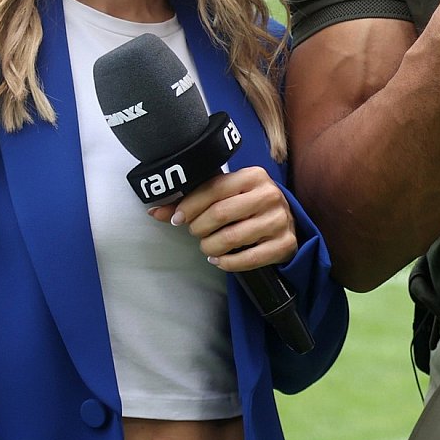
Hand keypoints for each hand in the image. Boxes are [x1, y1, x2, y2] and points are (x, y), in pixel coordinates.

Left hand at [150, 166, 297, 272]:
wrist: (286, 222)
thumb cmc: (248, 205)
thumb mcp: (226, 195)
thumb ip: (193, 201)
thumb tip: (154, 211)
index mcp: (253, 176)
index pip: (213, 189)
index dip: (190, 206)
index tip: (178, 219)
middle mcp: (269, 195)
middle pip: (220, 214)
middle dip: (199, 228)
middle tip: (195, 232)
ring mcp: (278, 220)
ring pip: (231, 238)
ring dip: (210, 247)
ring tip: (207, 246)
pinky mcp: (284, 244)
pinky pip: (247, 259)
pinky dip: (227, 263)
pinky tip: (219, 260)